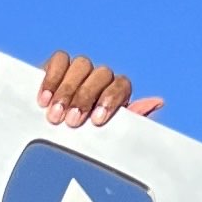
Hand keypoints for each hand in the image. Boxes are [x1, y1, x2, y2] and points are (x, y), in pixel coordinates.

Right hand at [40, 51, 164, 127]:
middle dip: (85, 98)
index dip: (110, 99)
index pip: (122, 84)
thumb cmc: (88, 139)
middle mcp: (101, 78)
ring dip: (67, 91)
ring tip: (54, 114)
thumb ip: (132, 120)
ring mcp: (80, 71)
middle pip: (101, 74)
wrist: (57, 141)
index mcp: (118, 93)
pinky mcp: (57, 68)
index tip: (96, 121)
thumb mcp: (110, 136)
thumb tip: (157, 102)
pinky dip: (51, 78)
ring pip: (81, 65)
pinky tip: (43, 99)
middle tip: (72, 121)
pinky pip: (59, 60)